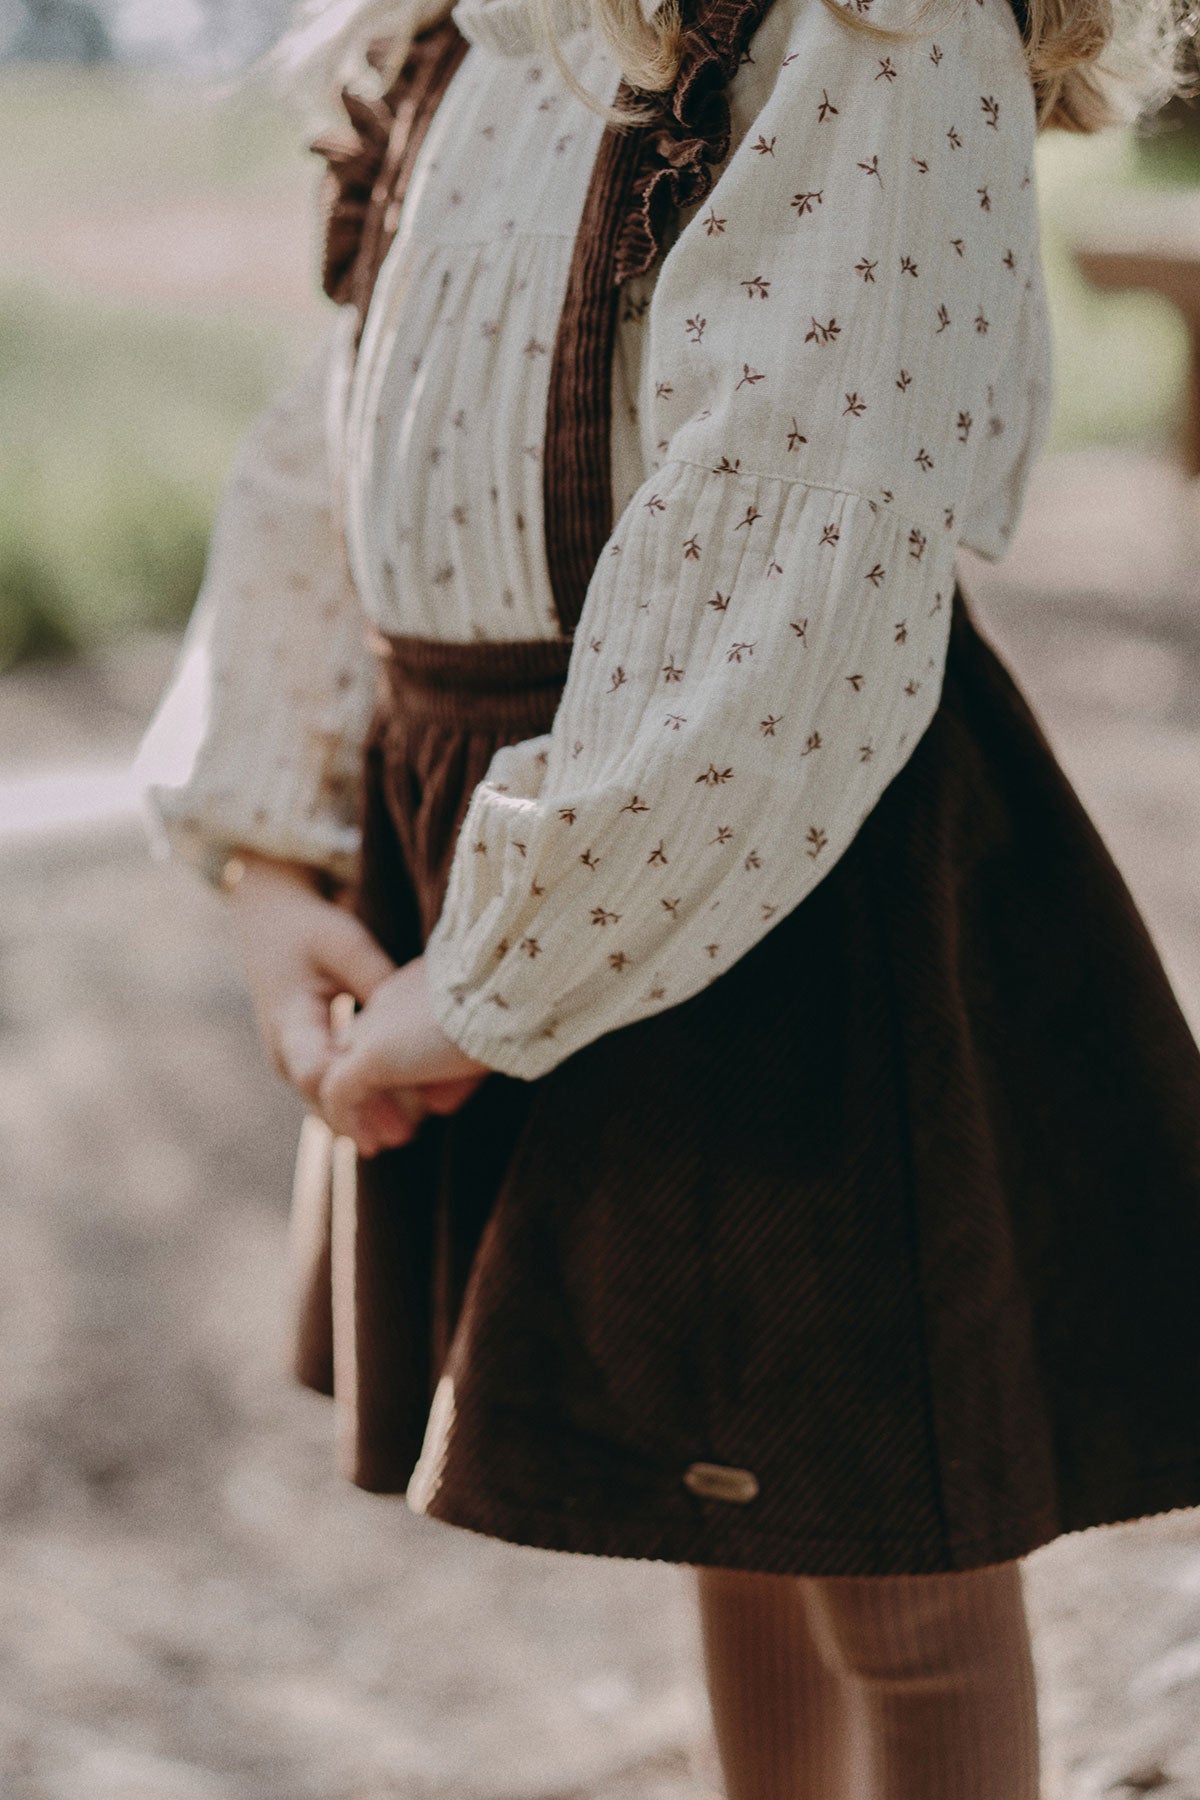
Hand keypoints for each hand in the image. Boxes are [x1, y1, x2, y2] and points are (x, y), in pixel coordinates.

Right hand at [224, 849, 402, 1113]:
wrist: (269, 920)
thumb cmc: (310, 929)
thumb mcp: (344, 945)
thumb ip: (376, 983)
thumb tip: (413, 1022)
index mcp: (289, 1021)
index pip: (316, 1073)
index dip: (352, 1096)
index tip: (386, 1108)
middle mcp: (284, 1050)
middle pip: (321, 1099)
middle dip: (363, 1118)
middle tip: (406, 1135)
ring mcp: (289, 1059)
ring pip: (323, 1102)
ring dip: (362, 1117)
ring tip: (405, 1133)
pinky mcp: (303, 1057)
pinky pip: (327, 1091)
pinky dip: (356, 1102)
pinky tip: (392, 1117)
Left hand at [318, 955, 490, 1155]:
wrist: (500, 992)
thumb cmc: (507, 1010)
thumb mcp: (483, 1031)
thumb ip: (454, 1060)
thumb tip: (433, 1105)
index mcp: (412, 990)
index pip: (385, 1029)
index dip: (391, 1067)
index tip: (412, 1097)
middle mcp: (386, 1004)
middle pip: (357, 1051)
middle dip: (368, 1090)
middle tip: (389, 1125)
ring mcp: (372, 1030)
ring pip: (344, 1074)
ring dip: (360, 1112)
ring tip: (377, 1142)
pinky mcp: (368, 1057)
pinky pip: (339, 1095)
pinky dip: (350, 1122)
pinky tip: (369, 1146)